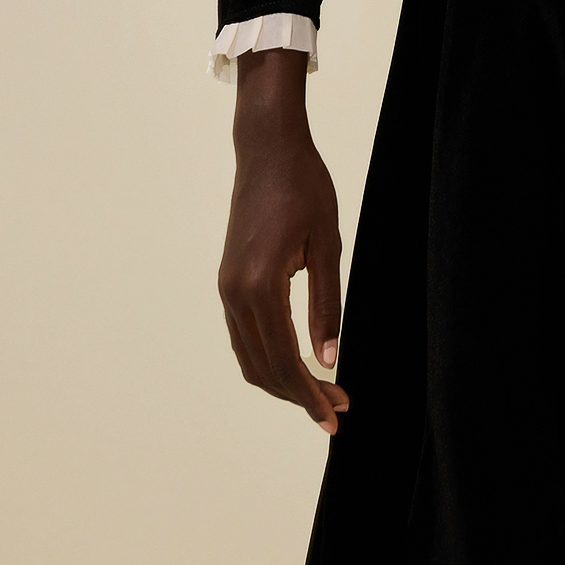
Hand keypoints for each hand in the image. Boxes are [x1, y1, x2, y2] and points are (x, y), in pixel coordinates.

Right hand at [217, 48, 348, 434]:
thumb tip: (329, 359)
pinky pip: (244, 335)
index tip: (335, 416)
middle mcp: (235, 293)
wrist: (268, 148)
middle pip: (262, 368)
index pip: (284, 359)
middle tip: (337, 410)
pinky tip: (297, 363)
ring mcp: (227, 288)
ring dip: (282, 381)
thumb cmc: (305, 188)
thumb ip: (326, 305)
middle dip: (299, 395)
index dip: (310, 394)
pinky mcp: (229, 281)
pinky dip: (268, 358)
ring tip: (322, 393)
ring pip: (249, 357)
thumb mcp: (327, 245)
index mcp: (259, 285)